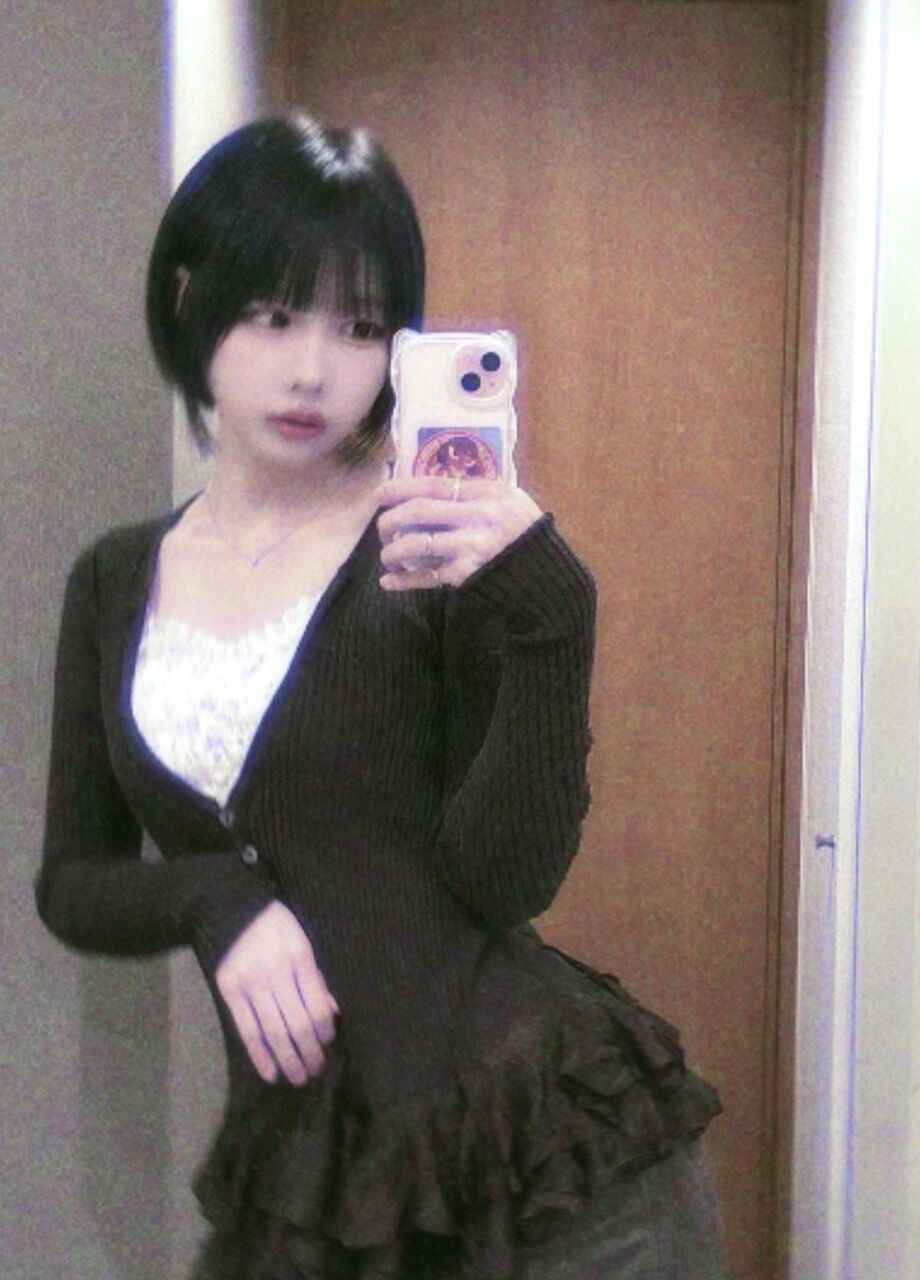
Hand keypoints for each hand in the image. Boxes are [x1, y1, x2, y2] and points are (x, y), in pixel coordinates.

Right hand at [215, 901, 338, 1085]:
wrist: (233, 907)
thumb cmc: (277, 925)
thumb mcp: (305, 941)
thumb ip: (316, 977)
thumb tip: (332, 1013)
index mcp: (299, 956)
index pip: (316, 1004)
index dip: (324, 1030)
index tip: (328, 1042)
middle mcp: (274, 972)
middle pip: (297, 1023)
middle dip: (309, 1052)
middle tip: (316, 1070)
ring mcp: (249, 983)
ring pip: (273, 1031)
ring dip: (288, 1059)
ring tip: (299, 1077)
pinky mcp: (228, 990)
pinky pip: (246, 1030)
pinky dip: (259, 1055)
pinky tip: (271, 1072)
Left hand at [376, 476, 541, 589]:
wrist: (547, 579)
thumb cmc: (526, 537)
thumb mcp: (511, 503)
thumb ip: (477, 494)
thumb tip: (429, 490)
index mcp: (490, 493)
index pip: (434, 485)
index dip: (401, 487)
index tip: (379, 494)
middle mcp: (480, 517)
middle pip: (420, 511)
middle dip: (391, 520)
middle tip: (382, 529)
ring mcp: (473, 546)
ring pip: (417, 544)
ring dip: (393, 551)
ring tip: (388, 556)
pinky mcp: (469, 574)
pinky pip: (428, 575)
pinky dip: (405, 580)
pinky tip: (389, 582)